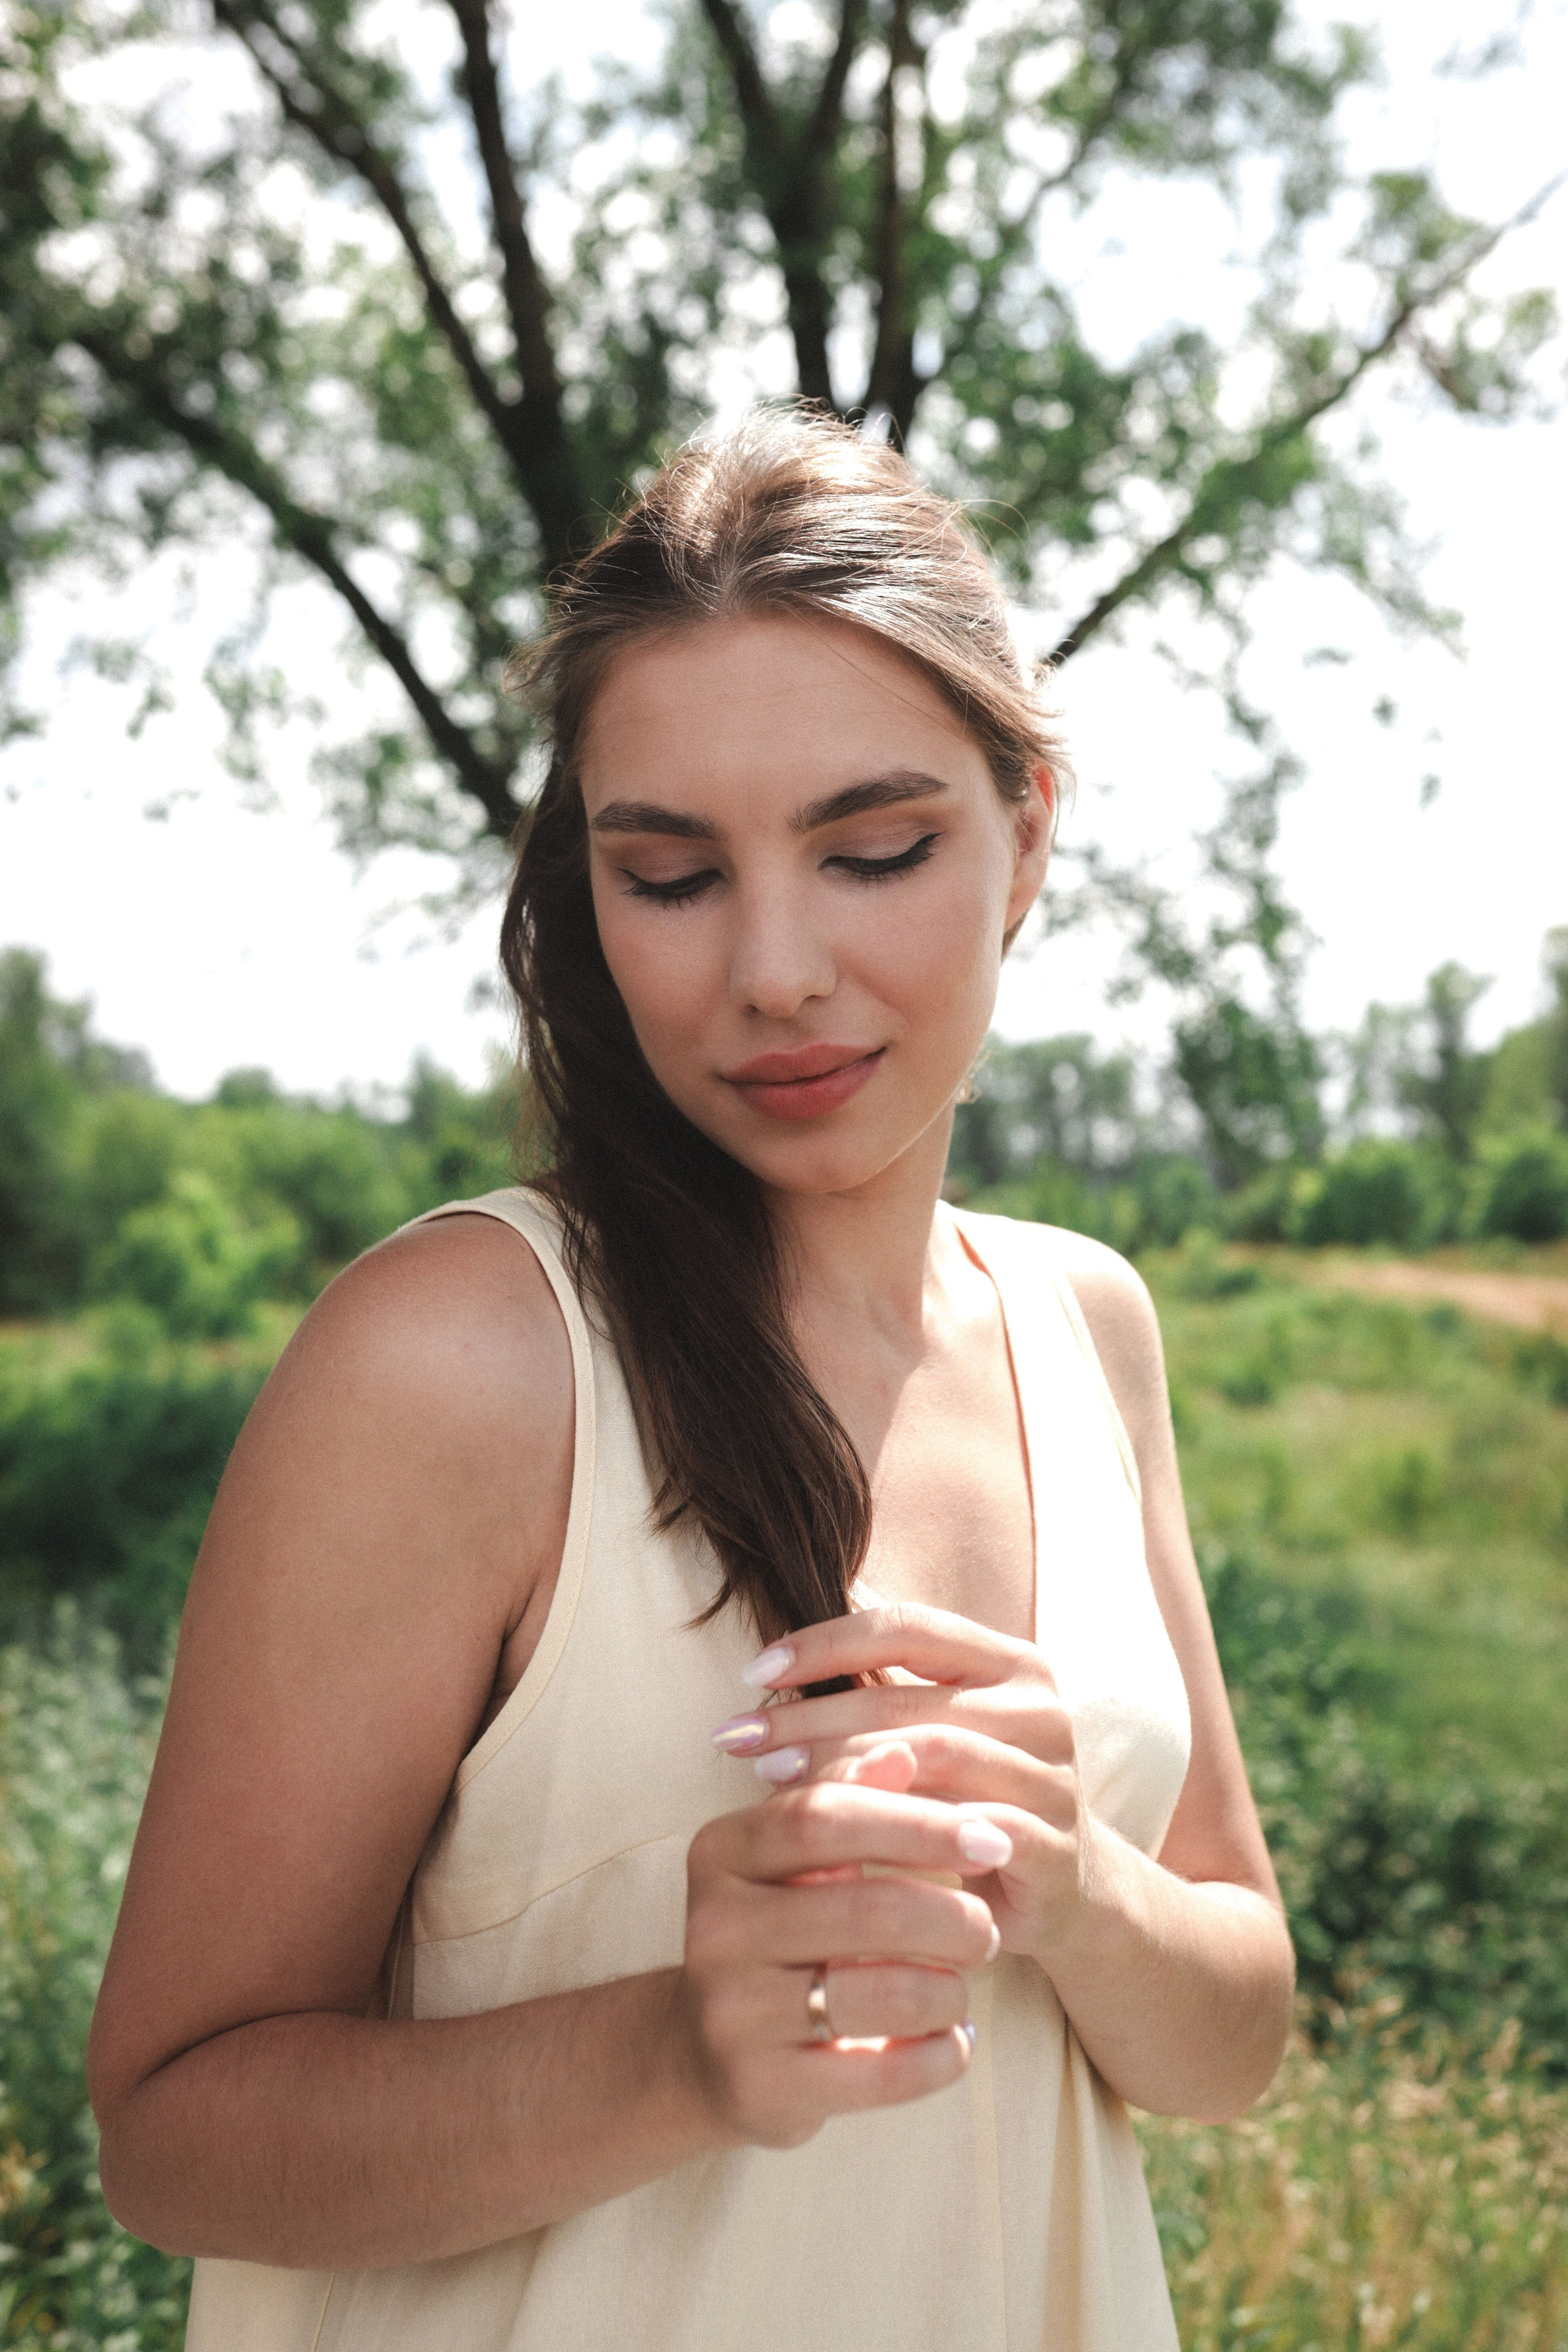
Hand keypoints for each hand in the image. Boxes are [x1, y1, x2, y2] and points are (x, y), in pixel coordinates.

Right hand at [676, 1766, 1002, 2149]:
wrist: (703, 2052)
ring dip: (947, 1990)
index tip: (992, 1840)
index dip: (918, 1824)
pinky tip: (953, 2041)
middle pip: (864, 1907)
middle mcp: (713, 1926)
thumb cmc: (775, 1935)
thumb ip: (845, 1802)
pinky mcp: (758, 2086)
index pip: (826, 1817)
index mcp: (722, 1851)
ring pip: (878, 1992)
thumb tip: (902, 1750)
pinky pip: (880, 2075)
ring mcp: (730, 2012)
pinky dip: (939, 2056)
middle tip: (985, 1927)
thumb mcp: (794, 1861)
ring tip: (962, 1985)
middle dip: (949, 1917)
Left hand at [710, 1605, 1091, 1968]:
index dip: (826, 1641)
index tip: (751, 1672)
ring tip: (769, 1782)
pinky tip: (837, 1843)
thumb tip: (774, 1660)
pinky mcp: (1052, 1847)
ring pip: (932, 1757)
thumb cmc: (973, 1800)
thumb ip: (880, 1691)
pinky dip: (895, 1832)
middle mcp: (1040, 1709)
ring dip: (841, 1769)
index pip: (909, 1627)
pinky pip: (963, 1830)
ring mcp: (1052, 1777)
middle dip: (810, 1716)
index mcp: (1012, 1663)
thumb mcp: (934, 1734)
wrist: (1064, 1893)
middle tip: (737, 1737)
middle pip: (907, 1699)